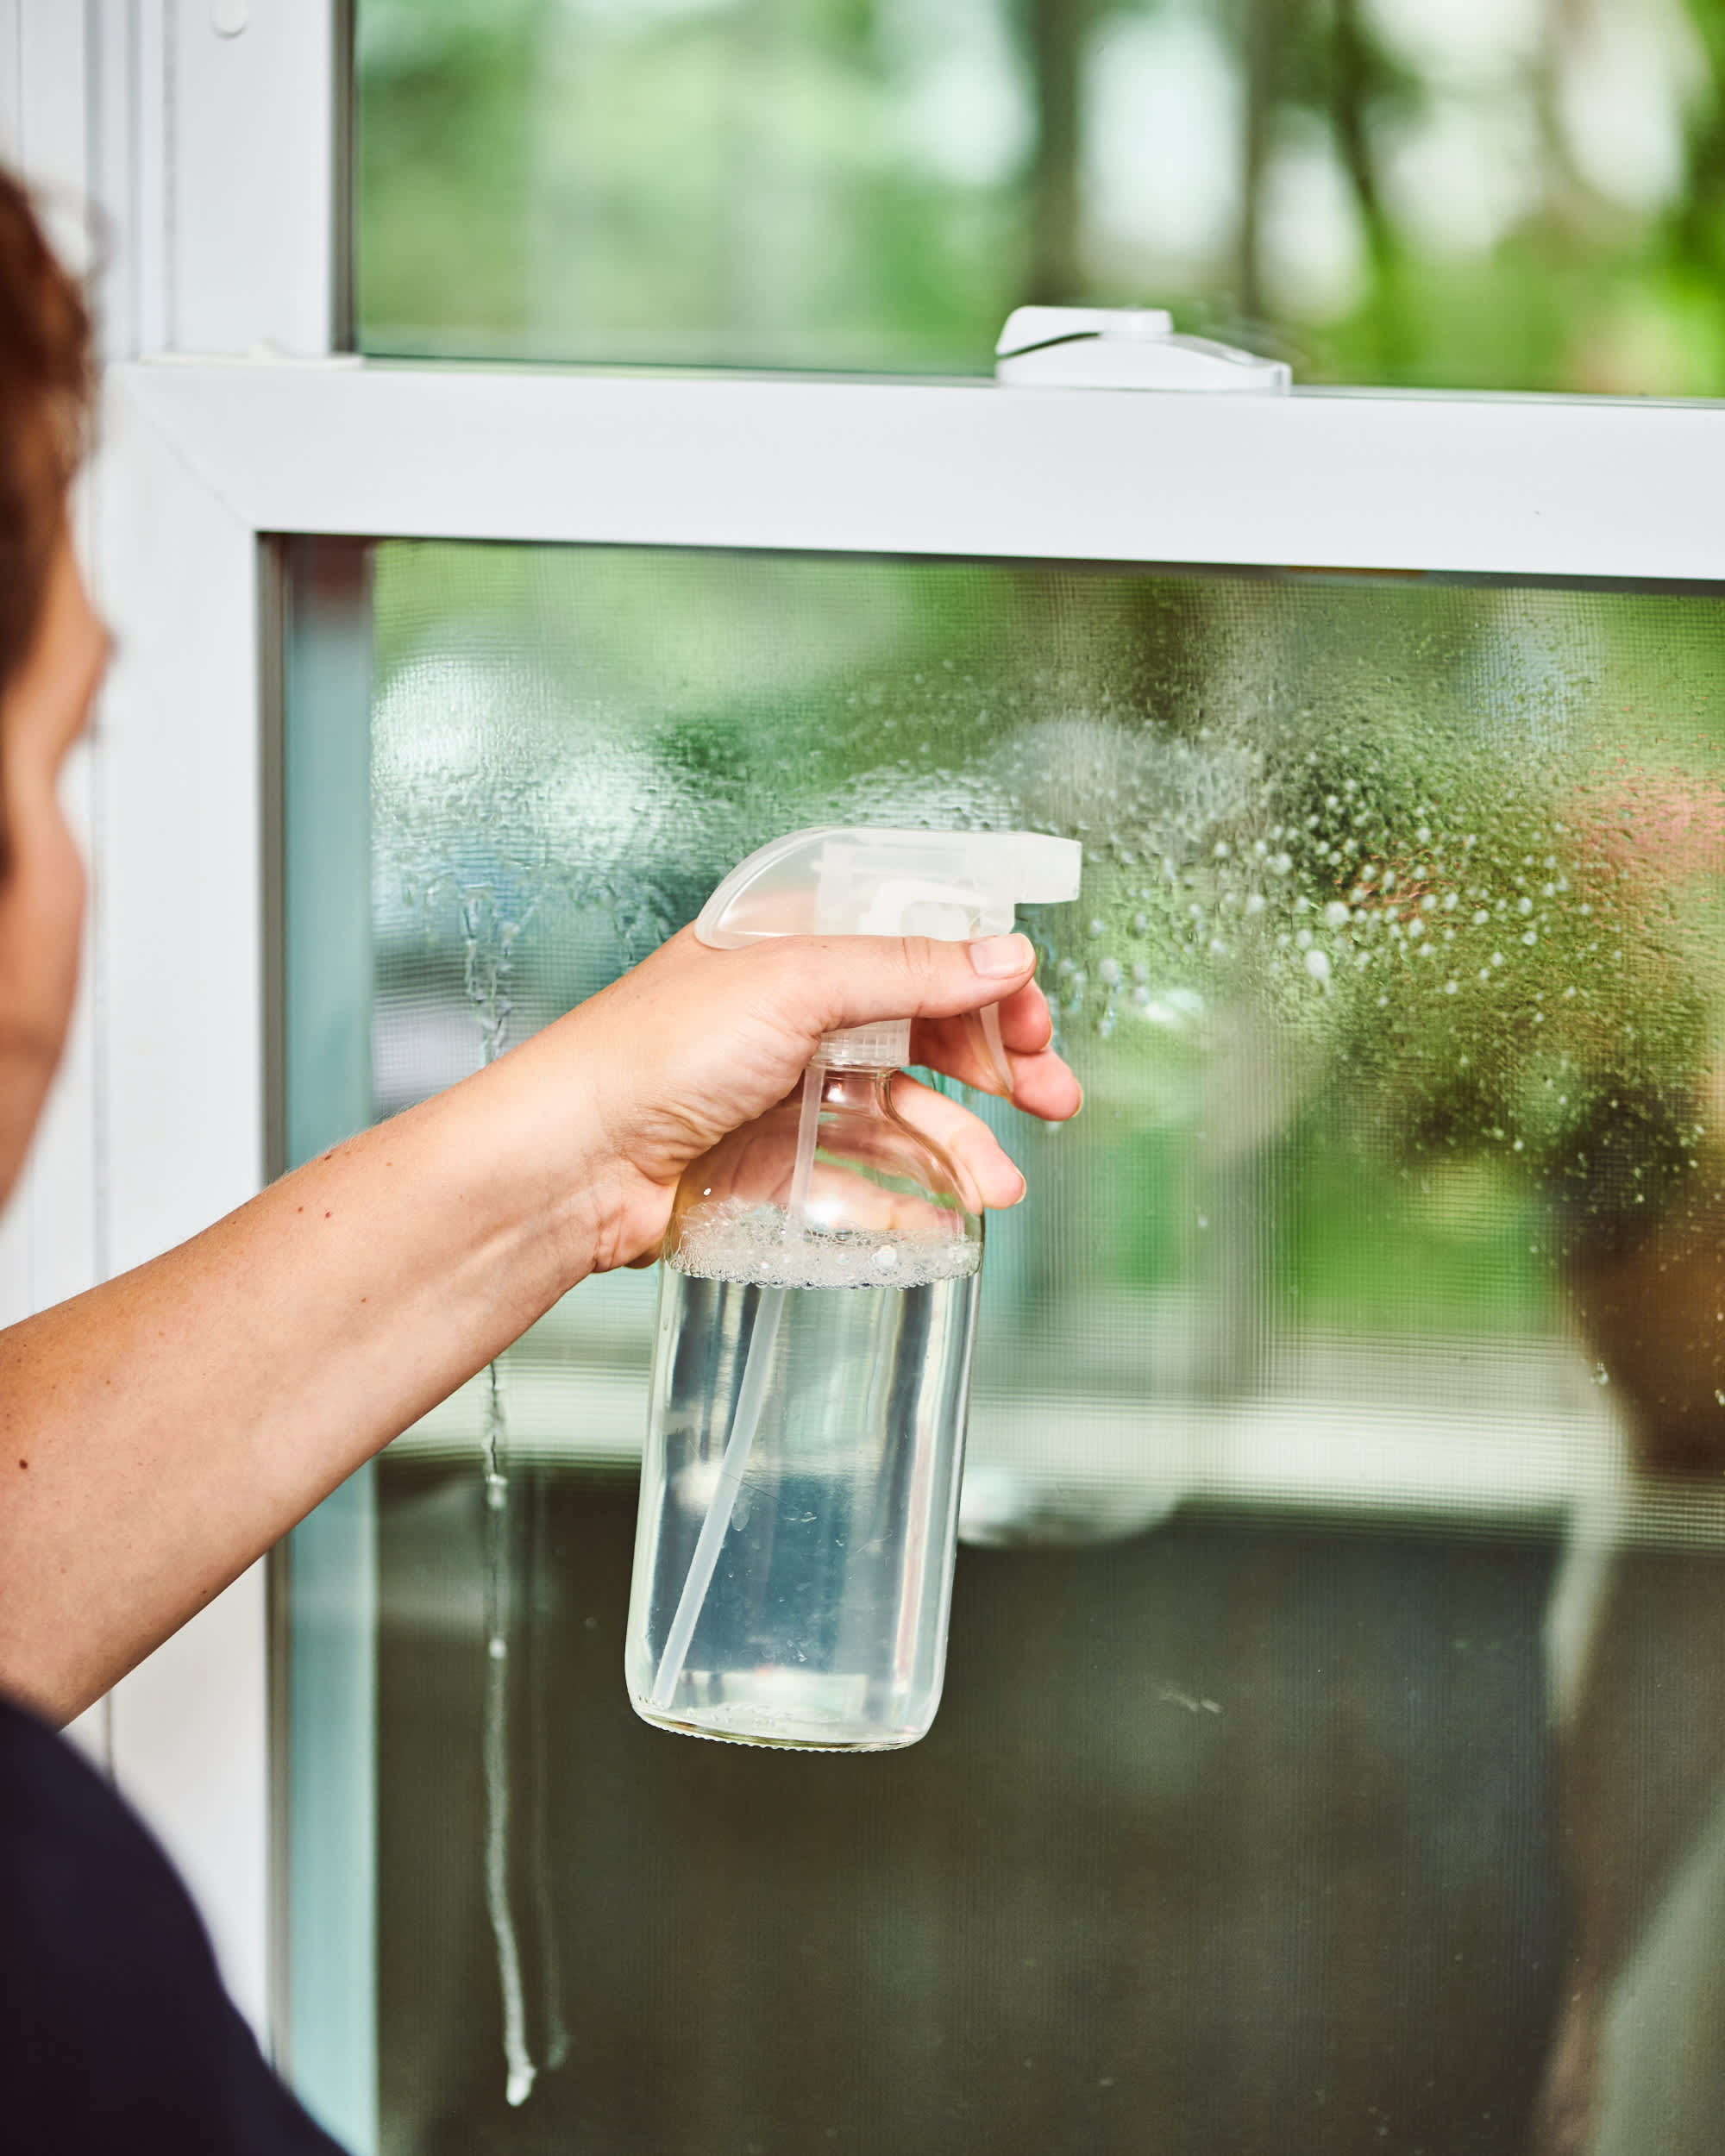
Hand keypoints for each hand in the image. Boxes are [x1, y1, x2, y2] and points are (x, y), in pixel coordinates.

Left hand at [537, 926, 1081, 1270]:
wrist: (571, 1159)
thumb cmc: (654, 1050)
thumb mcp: (796, 985)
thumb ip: (909, 970)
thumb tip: (1006, 953)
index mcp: (797, 944)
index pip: (918, 948)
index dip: (983, 981)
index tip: (1030, 1021)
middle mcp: (797, 1012)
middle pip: (924, 1033)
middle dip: (996, 1067)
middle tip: (1052, 1097)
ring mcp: (788, 1090)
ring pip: (902, 1112)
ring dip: (962, 1144)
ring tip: (1000, 1185)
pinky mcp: (775, 1163)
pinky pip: (863, 1178)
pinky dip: (912, 1196)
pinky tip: (951, 1217)